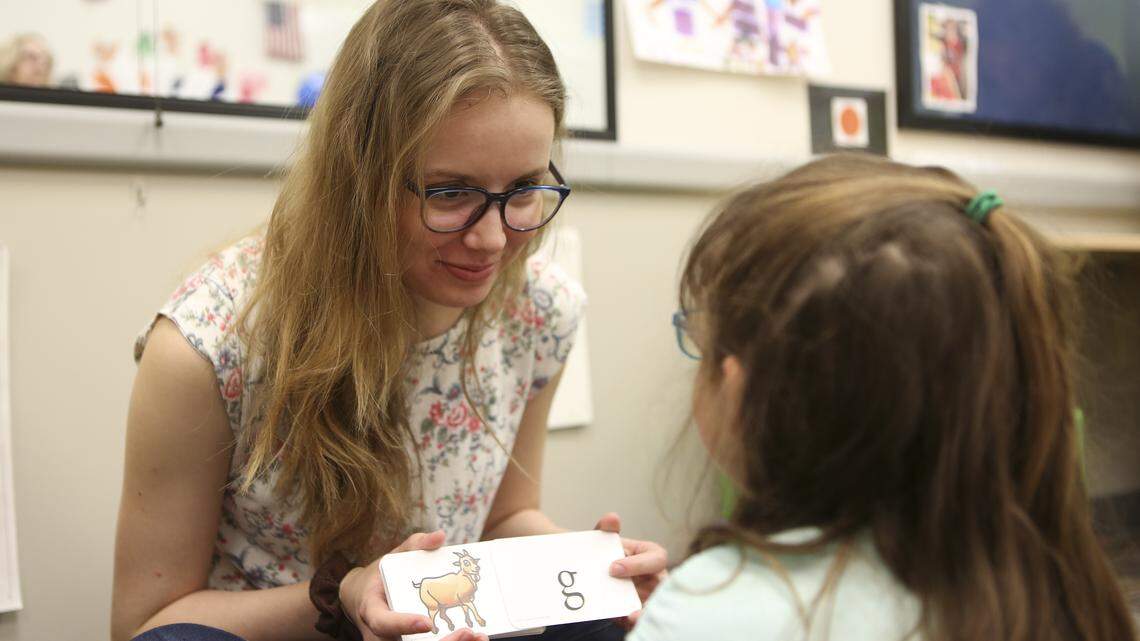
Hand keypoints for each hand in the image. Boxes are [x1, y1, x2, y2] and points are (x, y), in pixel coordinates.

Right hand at [339, 530, 488, 640]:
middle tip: (467, 633)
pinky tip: (474, 639)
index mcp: (372, 611)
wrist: (364, 599)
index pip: (383, 623)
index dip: (403, 624)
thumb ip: (414, 546)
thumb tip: (439, 536)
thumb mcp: (391, 558)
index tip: (426, 623)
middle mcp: (380, 635)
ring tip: (478, 638)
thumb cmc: (379, 577)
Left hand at [594, 513, 667, 628]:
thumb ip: (606, 532)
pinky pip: (643, 619)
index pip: (657, 559)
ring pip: (654, 605)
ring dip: (644, 611)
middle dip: (646, 590)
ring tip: (630, 616)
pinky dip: (635, 621)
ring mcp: (650, 597)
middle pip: (660, 586)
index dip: (638, 564)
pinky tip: (623, 619)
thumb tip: (612, 518)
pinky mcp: (640, 614)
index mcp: (650, 557)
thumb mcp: (604, 544)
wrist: (592, 577)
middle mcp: (656, 578)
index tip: (614, 567)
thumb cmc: (607, 557)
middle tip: (620, 592)